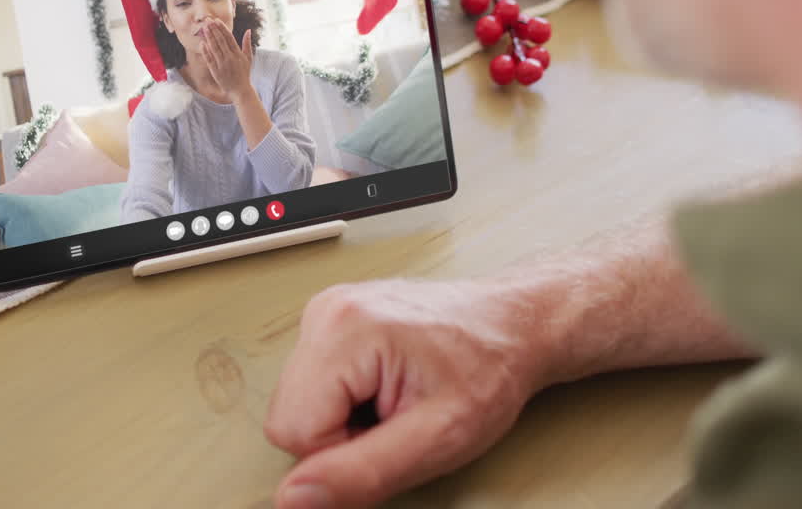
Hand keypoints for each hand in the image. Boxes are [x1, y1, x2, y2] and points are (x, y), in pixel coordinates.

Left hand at [200, 17, 254, 101]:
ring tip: (204, 28)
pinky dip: (205, 51)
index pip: (229, 37)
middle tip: (207, 20)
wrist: (240, 90)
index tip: (216, 20)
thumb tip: (248, 30)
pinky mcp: (216, 71)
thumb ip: (247, 44)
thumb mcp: (248, 58)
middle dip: (213, 29)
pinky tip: (202, 43)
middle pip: (220, 40)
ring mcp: (222, 64)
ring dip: (209, 37)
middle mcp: (230, 58)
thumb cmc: (244, 73)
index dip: (222, 28)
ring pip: (214, 48)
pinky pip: (209, 59)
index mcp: (238, 53)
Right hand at [265, 279, 550, 508]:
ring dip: (344, 419)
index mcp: (345, 329)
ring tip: (395, 400)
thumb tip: (293, 498)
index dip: (343, 455)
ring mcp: (326, 311)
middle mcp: (326, 311)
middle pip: (288, 416)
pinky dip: (346, 399)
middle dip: (341, 436)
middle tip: (397, 419)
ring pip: (298, 403)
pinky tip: (387, 387)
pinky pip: (312, 385)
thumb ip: (360, 474)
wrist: (513, 326)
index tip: (393, 435)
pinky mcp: (332, 320)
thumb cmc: (489, 369)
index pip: (292, 432)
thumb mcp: (437, 439)